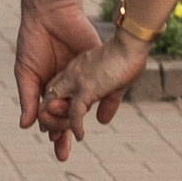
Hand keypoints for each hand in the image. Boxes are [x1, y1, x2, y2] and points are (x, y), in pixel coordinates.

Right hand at [14, 0, 101, 150]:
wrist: (51, 15)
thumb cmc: (33, 43)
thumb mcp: (26, 73)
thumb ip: (28, 99)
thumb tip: (26, 126)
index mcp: (48, 90)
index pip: (49, 116)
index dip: (51, 130)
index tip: (53, 142)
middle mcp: (66, 88)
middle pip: (66, 118)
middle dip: (64, 136)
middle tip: (63, 153)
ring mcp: (82, 79)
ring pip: (83, 107)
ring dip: (81, 123)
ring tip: (78, 138)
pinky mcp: (95, 68)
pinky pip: (100, 87)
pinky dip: (100, 101)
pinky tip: (99, 115)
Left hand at [38, 27, 149, 148]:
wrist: (131, 40)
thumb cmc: (128, 55)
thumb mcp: (115, 83)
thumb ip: (108, 102)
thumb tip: (102, 121)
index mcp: (75, 70)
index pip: (57, 91)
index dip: (56, 108)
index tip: (60, 124)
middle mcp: (71, 75)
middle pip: (50, 99)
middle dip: (50, 120)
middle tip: (55, 138)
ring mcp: (77, 81)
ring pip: (55, 107)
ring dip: (57, 125)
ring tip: (59, 140)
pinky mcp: (86, 88)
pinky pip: (74, 113)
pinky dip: (75, 127)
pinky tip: (79, 137)